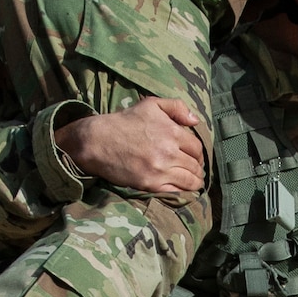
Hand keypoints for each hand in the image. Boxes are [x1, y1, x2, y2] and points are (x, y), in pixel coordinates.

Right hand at [54, 97, 204, 191]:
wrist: (98, 141)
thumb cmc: (125, 121)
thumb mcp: (151, 104)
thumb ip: (177, 107)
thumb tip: (196, 120)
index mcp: (172, 132)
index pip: (197, 148)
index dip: (199, 154)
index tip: (196, 157)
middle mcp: (169, 152)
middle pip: (195, 166)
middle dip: (198, 169)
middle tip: (195, 171)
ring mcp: (159, 170)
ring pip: (189, 181)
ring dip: (194, 182)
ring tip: (193, 182)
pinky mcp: (149, 184)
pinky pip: (174, 192)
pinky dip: (181, 191)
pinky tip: (181, 189)